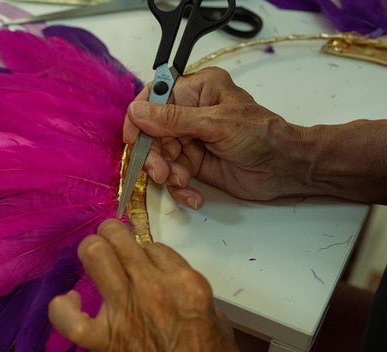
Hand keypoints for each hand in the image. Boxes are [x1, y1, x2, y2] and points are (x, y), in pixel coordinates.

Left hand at [48, 219, 249, 351]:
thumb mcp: (215, 317)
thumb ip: (187, 292)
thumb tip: (165, 282)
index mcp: (186, 284)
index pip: (152, 246)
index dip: (141, 251)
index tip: (138, 260)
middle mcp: (153, 291)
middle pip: (119, 240)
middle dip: (112, 236)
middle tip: (109, 244)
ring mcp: (125, 314)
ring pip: (94, 257)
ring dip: (91, 252)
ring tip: (92, 258)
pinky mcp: (103, 342)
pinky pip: (68, 316)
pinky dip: (62, 307)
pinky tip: (68, 301)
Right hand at [124, 67, 305, 209]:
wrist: (284, 168)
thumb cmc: (260, 135)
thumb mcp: (215, 123)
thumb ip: (173, 119)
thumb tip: (136, 113)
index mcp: (197, 90)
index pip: (154, 98)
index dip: (139, 119)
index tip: (135, 140)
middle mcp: (189, 113)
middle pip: (151, 133)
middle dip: (155, 156)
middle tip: (163, 172)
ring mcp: (189, 140)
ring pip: (159, 157)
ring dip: (168, 174)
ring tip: (183, 182)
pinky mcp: (192, 164)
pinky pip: (171, 176)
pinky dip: (179, 189)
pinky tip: (193, 195)